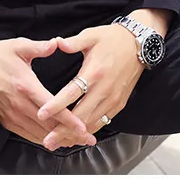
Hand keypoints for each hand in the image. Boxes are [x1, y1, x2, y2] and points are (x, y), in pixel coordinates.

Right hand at [0, 36, 94, 146]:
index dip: (69, 120)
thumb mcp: (20, 46)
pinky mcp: (5, 119)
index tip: (84, 129)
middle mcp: (18, 103)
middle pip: (48, 126)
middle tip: (89, 140)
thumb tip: (57, 43)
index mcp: (25, 85)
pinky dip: (42, 139)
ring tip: (76, 142)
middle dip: (70, 134)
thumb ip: (40, 47)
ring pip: (38, 133)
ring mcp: (11, 114)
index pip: (52, 107)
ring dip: (58, 139)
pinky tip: (53, 140)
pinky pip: (26, 134)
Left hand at [35, 25, 143, 150]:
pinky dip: (89, 131)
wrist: (138, 45)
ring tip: (57, 143)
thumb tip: (56, 42)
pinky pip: (102, 122)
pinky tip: (76, 137)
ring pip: (92, 122)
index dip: (56, 105)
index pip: (72, 92)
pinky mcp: (119, 104)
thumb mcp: (91, 35)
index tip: (41, 114)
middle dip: (63, 130)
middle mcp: (104, 89)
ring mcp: (113, 99)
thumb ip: (73, 42)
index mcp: (94, 72)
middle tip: (47, 141)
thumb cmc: (111, 39)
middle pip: (81, 115)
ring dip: (75, 135)